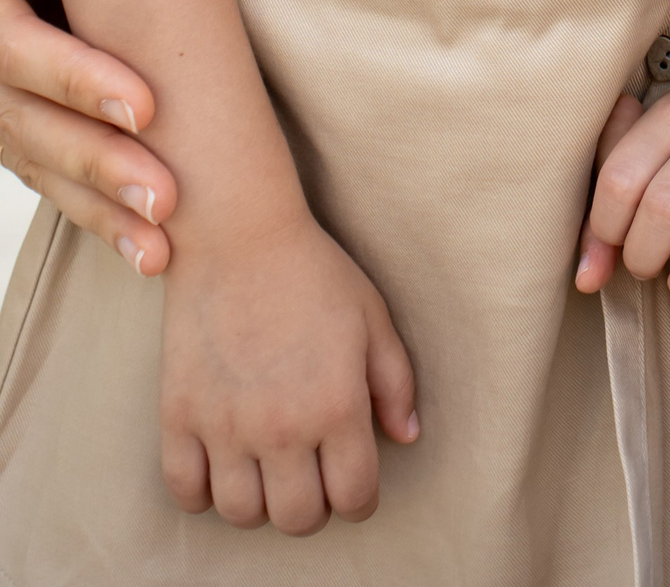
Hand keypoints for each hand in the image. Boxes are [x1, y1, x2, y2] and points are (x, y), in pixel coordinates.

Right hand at [0, 0, 175, 273]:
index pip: (18, 54)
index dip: (78, 82)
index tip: (148, 105)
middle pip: (32, 127)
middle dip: (101, 162)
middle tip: (168, 194)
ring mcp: (3, 111)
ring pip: (46, 169)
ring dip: (104, 209)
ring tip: (164, 244)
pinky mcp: (28, 138)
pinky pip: (60, 188)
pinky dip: (103, 222)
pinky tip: (151, 256)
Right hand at [161, 211, 417, 532]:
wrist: (238, 236)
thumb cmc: (314, 273)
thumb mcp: (372, 318)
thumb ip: (395, 383)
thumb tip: (405, 437)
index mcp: (336, 404)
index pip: (354, 496)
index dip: (360, 498)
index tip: (353, 482)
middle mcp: (282, 426)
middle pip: (299, 518)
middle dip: (314, 506)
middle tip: (312, 475)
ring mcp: (225, 425)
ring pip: (242, 514)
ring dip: (261, 502)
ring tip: (268, 470)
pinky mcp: (179, 415)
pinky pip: (186, 491)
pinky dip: (203, 492)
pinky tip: (222, 465)